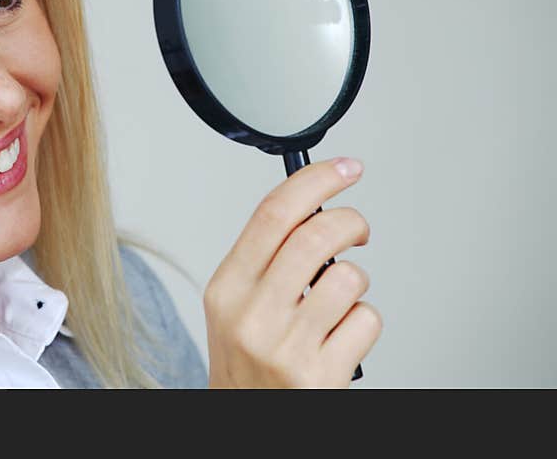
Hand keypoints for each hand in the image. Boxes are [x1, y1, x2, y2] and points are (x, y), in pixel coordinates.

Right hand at [204, 157, 381, 387]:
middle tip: (358, 229)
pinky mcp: (320, 376)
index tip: (344, 169)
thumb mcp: (234, 307)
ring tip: (338, 303)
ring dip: (356, 284)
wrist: (248, 423)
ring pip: (349, 278)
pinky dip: (364, 323)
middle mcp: (251, 315)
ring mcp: (285, 347)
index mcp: (226, 288)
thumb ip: (263, 262)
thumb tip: (313, 210)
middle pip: (314, 235)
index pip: (271, 214)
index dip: (314, 181)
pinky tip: (342, 339)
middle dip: (351, 221)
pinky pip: (366, 320)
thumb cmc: (247, 365)